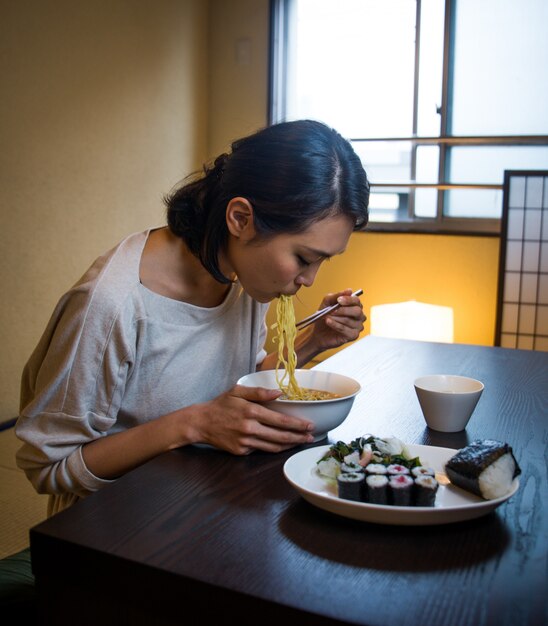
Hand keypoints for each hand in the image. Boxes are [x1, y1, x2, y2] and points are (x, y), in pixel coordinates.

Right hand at [189, 384, 314, 454]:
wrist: (201, 423)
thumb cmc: (221, 404)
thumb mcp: (238, 391)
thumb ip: (259, 392)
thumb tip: (279, 392)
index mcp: (251, 411)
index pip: (280, 420)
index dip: (297, 424)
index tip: (309, 425)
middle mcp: (250, 428)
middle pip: (280, 436)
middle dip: (298, 437)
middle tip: (310, 437)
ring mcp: (245, 442)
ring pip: (273, 447)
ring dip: (289, 445)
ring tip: (300, 442)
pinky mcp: (241, 452)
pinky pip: (261, 450)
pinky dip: (274, 448)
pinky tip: (282, 445)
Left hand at [307, 288, 365, 351]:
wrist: (318, 331)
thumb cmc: (325, 316)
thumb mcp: (327, 303)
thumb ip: (337, 296)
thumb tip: (349, 290)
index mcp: (355, 305)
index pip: (357, 301)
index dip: (348, 300)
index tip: (339, 300)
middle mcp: (359, 316)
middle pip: (357, 311)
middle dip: (343, 310)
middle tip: (331, 310)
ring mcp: (358, 326)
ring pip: (349, 320)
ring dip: (336, 318)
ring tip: (326, 317)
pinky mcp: (353, 335)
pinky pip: (346, 329)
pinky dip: (335, 325)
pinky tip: (328, 322)